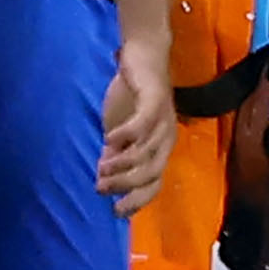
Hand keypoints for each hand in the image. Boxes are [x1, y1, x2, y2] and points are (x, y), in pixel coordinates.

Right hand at [99, 35, 174, 215]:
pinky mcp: (155, 102)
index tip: (115, 212)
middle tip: (101, 188)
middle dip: (125, 185)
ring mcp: (163, 121)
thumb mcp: (120, 131)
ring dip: (122, 164)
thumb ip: (116, 154)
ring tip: (101, 169)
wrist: (142, 57)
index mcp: (160, 149)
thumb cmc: (131, 97)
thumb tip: (104, 177)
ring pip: (146, 153)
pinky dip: (125, 135)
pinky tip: (108, 140)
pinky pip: (142, 124)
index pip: (154, 184)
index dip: (137, 200)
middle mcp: (166, 139)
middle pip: (151, 173)